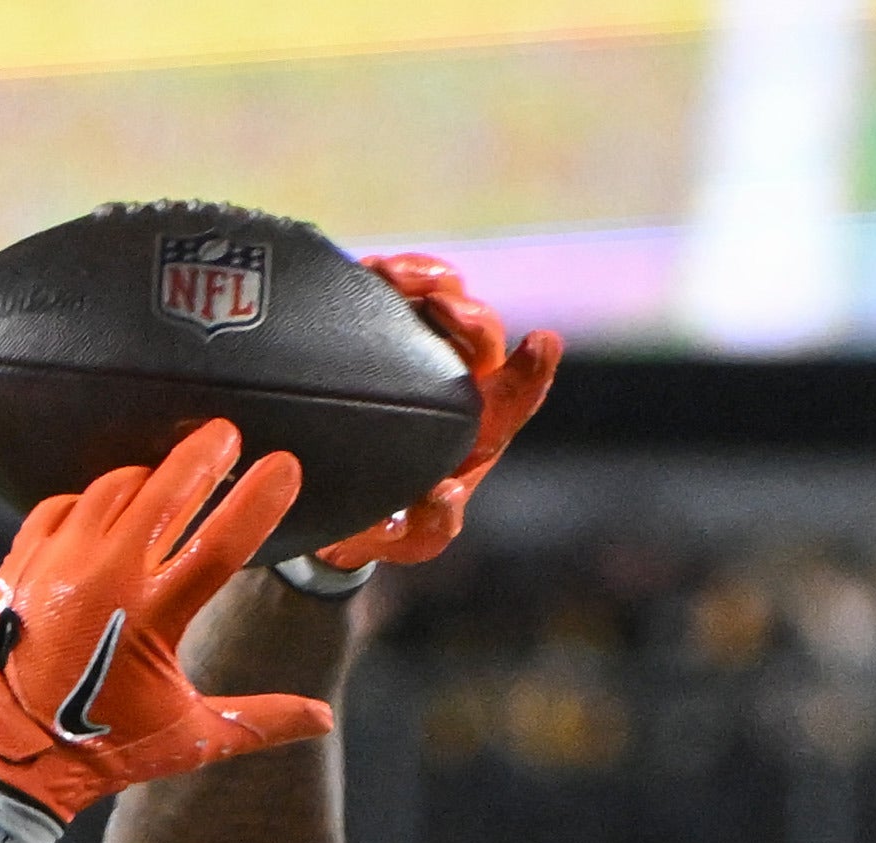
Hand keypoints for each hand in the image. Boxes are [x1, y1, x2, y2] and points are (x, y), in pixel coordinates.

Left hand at [0, 422, 337, 837]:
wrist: (7, 760)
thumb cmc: (105, 752)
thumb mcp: (190, 737)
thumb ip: (261, 719)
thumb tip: (324, 719)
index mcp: (153, 618)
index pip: (222, 543)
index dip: (259, 499)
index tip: (286, 465)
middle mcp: (103, 579)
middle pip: (165, 489)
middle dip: (203, 455)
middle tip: (227, 434)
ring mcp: (57, 564)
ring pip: (113, 488)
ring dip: (149, 478)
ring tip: (171, 479)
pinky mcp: (21, 561)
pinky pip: (63, 503)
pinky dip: (92, 500)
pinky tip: (111, 508)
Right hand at [312, 257, 560, 573]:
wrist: (334, 499)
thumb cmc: (383, 522)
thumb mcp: (405, 540)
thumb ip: (427, 530)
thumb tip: (442, 495)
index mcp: (478, 434)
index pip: (516, 400)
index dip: (532, 373)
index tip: (542, 341)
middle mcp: (462, 384)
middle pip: (481, 334)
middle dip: (462, 311)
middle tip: (432, 303)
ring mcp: (424, 350)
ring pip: (444, 298)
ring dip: (422, 279)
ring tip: (387, 275)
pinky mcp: (386, 330)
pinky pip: (398, 289)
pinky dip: (389, 274)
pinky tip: (367, 269)